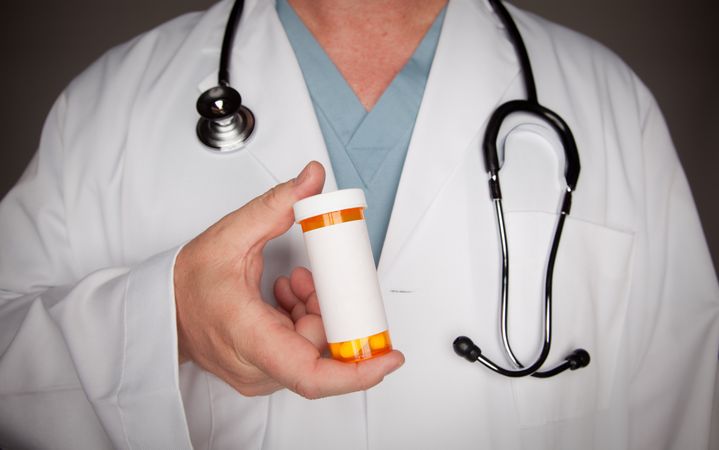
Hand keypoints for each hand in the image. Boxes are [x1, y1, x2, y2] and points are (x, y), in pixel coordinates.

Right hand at [174, 161, 403, 398]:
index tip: (389, 357)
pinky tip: (288, 297)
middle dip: (330, 309)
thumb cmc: (186, 284)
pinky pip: (302, 352)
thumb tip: (312, 179)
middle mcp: (255, 367)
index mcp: (248, 336)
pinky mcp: (264, 373)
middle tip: (311, 280)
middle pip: (321, 349)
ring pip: (314, 349)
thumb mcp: (230, 234)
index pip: (311, 373)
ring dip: (316, 313)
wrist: (162, 310)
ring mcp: (259, 375)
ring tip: (294, 284)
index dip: (357, 371)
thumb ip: (276, 204)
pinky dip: (306, 321)